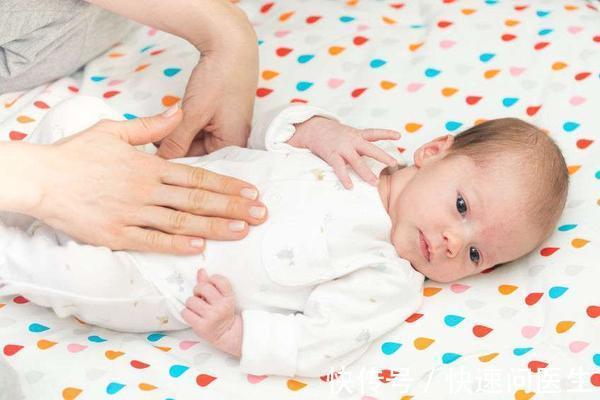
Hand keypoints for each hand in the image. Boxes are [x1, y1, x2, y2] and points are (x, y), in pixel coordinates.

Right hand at [29, 108, 266, 253]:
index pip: (198, 176)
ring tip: (242, 230)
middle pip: (198, 199)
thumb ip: (150, 125)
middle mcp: (147, 191)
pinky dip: (176, 245)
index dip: (227, 185)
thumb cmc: (77, 154)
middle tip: (261, 214)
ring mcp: (133, 214)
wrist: (42, 178)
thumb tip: (177, 111)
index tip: (251, 191)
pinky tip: (199, 247)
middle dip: (233, 207)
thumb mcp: (114, 130)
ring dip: (214, 227)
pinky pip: (151, 241)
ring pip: (181, 222)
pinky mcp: (116, 234)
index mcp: (149, 167)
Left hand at [156, 34, 257, 157]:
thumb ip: (177, 140)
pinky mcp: (222, 117)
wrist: (232, 44)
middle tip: (153, 143)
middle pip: (200, 155)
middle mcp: (235, 140)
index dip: (179, 163)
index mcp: (233, 144)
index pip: (203, 165)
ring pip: (198, 142)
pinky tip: (176, 119)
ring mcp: (229, 128)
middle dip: (179, 148)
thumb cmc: (219, 77)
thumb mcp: (194, 112)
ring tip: (165, 129)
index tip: (156, 162)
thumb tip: (160, 162)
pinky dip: (188, 126)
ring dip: (181, 136)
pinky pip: (202, 130)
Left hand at [182, 269, 242, 356]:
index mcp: (228, 298)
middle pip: (203, 287)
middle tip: (199, 296)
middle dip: (197, 290)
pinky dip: (186, 312)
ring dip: (191, 303)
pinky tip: (193, 315)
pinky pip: (186, 312)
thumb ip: (210, 284)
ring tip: (196, 307)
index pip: (220, 280)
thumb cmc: (222, 312)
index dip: (212, 279)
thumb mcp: (221, 297)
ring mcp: (212, 317)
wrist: (225, 333)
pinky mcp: (202, 326)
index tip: (210, 284)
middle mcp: (221, 307)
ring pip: (191, 300)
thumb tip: (201, 271)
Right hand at [288, 116, 400, 188]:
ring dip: (366, 173)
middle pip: (370, 148)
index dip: (387, 133)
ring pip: (357, 161)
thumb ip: (359, 143)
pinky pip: (339, 168)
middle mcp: (352, 140)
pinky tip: (350, 186)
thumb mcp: (348, 134)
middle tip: (394, 164)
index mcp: (357, 134)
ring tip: (375, 183)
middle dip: (383, 156)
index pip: (374, 133)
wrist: (313, 128)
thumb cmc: (333, 134)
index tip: (399, 136)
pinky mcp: (331, 155)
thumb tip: (371, 155)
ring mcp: (342, 148)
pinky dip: (345, 178)